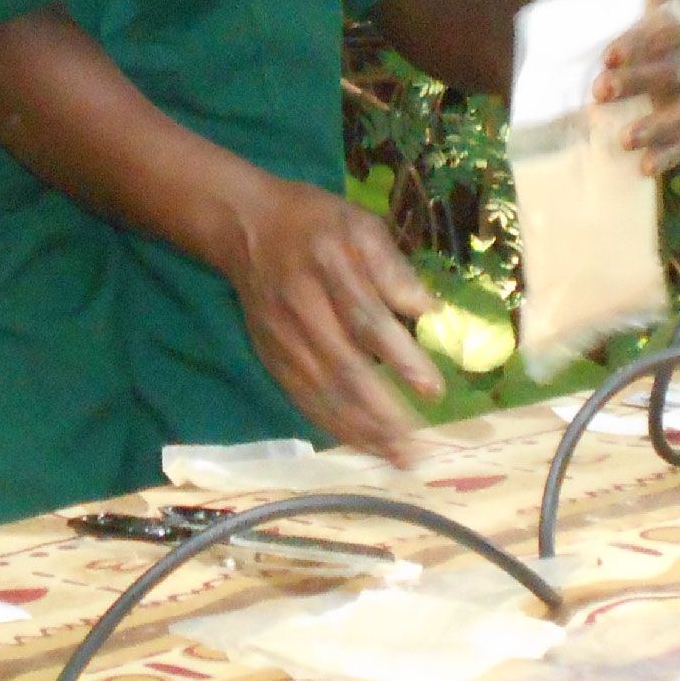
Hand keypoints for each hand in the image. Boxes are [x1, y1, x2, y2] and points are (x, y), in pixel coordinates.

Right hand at [217, 175, 441, 465]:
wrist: (246, 225)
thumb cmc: (316, 223)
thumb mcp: (359, 224)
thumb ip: (392, 268)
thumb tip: (430, 313)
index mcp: (329, 268)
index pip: (366, 320)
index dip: (400, 358)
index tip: (433, 390)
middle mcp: (301, 307)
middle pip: (343, 367)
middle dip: (381, 412)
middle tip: (417, 447)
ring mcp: (281, 336)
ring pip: (320, 390)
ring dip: (359, 429)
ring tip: (396, 457)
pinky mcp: (270, 354)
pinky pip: (300, 395)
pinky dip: (330, 423)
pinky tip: (359, 442)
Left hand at [595, 0, 679, 175]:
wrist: (654, 58)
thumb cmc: (625, 35)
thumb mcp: (620, 17)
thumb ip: (601, 20)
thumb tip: (550, 30)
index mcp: (677, 21)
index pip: (665, 28)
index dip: (639, 42)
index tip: (608, 58)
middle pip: (673, 70)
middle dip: (637, 81)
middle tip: (600, 92)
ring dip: (656, 125)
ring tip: (625, 140)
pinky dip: (668, 154)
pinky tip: (645, 166)